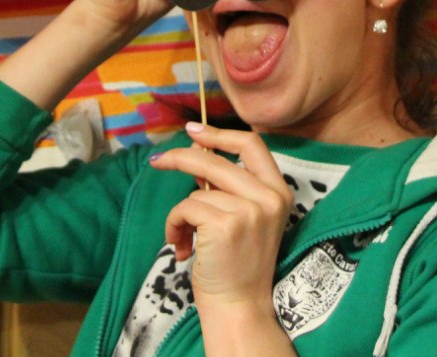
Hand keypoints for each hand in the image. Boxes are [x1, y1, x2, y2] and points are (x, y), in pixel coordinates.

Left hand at [150, 123, 292, 313]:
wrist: (239, 306)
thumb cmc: (235, 263)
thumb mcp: (242, 217)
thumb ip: (224, 186)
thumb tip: (195, 151)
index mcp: (279, 191)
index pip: (252, 144)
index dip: (220, 134)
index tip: (194, 130)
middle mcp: (270, 197)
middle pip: (215, 160)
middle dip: (180, 158)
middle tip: (157, 161)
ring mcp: (250, 210)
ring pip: (196, 190)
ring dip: (181, 213)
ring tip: (185, 238)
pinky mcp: (226, 224)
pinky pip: (185, 207)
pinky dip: (174, 226)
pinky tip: (181, 247)